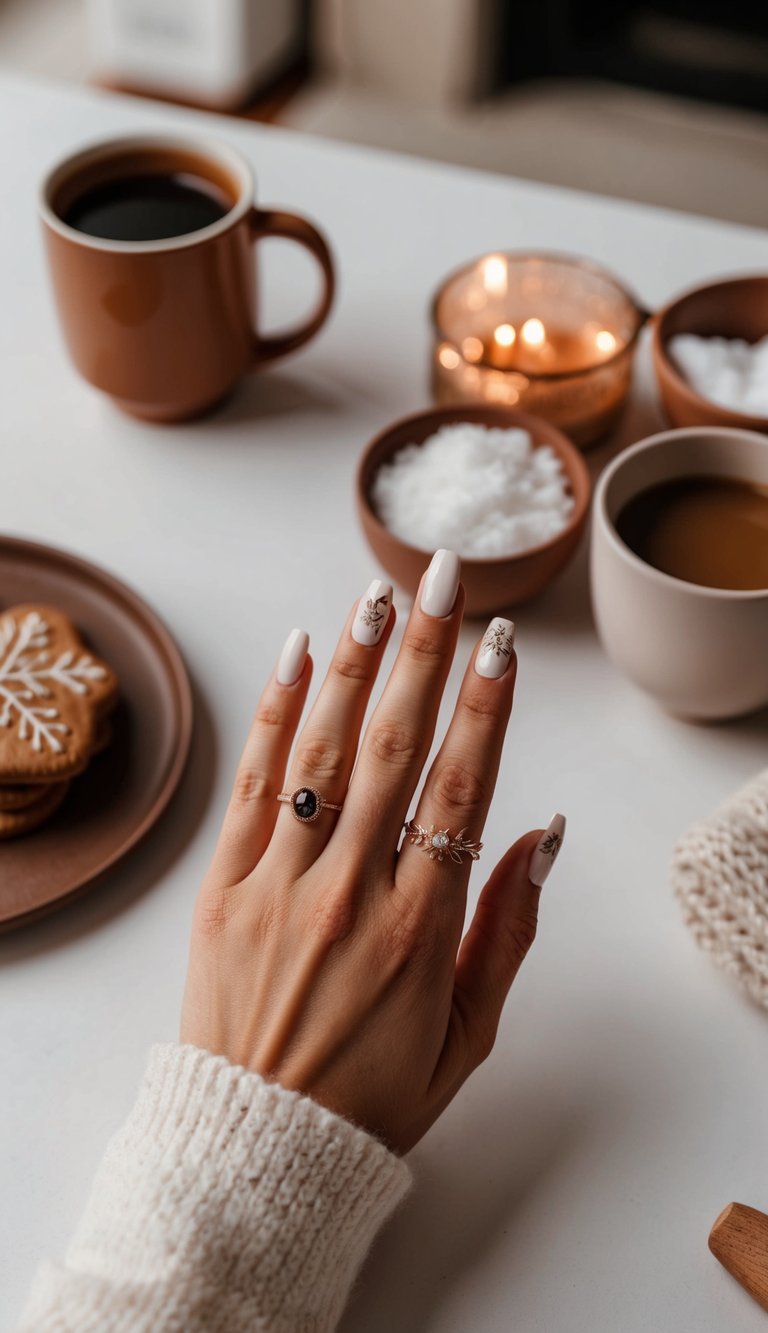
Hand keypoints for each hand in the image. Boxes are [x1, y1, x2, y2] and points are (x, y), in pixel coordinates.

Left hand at [181, 551, 563, 1153]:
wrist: (254, 1150)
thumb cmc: (372, 1095)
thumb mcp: (468, 1034)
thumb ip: (508, 928)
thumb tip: (543, 833)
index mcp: (420, 926)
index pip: (463, 787)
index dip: (487, 706)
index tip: (502, 643)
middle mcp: (349, 891)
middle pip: (396, 747)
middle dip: (427, 652)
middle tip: (445, 578)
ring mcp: (278, 885)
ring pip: (322, 751)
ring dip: (356, 664)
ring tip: (379, 593)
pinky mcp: (222, 890)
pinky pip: (251, 786)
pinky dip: (273, 714)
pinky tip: (297, 654)